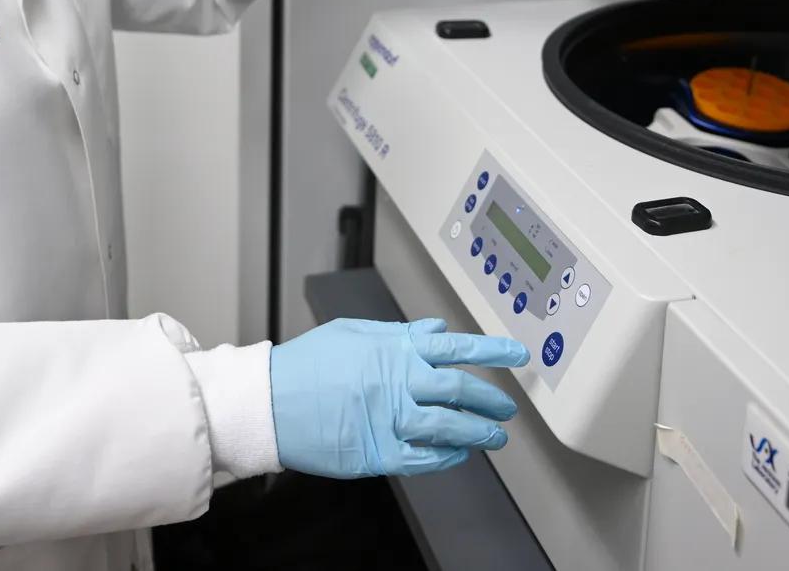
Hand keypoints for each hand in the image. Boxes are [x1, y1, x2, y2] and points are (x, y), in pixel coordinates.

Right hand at [269, 317, 527, 478]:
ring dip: (478, 434)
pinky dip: (446, 458)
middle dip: (491, 400)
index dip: (493, 352)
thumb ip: (400, 333)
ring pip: (450, 427)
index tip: (518, 355)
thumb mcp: (355, 333)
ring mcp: (391, 418)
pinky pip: (424, 459)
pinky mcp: (378, 451)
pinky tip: (457, 456)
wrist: (270, 401)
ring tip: (493, 438)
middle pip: (461, 390)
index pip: (457, 348)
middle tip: (506, 409)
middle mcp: (400, 382)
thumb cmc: (308, 365)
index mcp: (397, 349)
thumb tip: (435, 329)